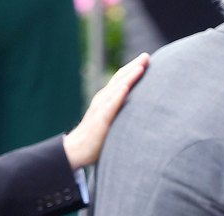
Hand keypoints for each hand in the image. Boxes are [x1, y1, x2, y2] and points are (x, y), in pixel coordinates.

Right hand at [62, 53, 149, 169]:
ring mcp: (101, 108)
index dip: (133, 69)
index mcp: (107, 100)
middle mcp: (103, 100)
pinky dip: (118, 95)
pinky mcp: (100, 120)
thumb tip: (139, 115)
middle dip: (134, 67)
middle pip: (120, 79)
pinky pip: (110, 106)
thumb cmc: (96, 139)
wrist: (76, 151)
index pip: (121, 80)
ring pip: (116, 88)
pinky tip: (126, 87)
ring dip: (129, 77)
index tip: (146, 60)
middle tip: (147, 56)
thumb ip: (121, 115)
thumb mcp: (111, 123)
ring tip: (140, 66)